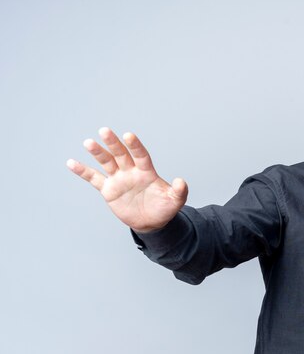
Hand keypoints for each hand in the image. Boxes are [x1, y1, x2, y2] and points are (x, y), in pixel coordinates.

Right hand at [67, 127, 187, 232]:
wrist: (151, 221)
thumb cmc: (164, 208)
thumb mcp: (175, 201)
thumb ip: (179, 191)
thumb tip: (181, 181)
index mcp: (147, 172)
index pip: (140, 155)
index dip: (135, 146)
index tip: (128, 136)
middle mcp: (131, 171)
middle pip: (121, 154)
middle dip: (113, 143)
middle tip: (105, 131)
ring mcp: (119, 179)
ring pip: (107, 162)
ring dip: (98, 153)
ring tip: (89, 142)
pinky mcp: (108, 190)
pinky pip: (94, 178)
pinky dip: (83, 171)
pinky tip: (71, 163)